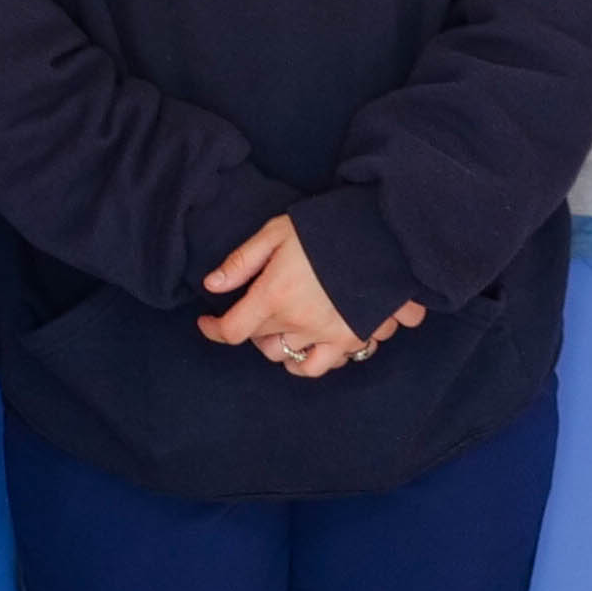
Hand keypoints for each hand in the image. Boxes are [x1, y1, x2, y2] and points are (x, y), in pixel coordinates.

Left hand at [196, 216, 370, 377]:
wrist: (384, 229)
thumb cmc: (327, 226)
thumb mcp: (277, 231)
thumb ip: (242, 261)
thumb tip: (211, 285)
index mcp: (275, 295)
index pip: (232, 330)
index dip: (213, 330)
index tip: (207, 322)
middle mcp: (299, 322)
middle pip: (263, 344)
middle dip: (257, 329)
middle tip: (263, 307)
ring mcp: (328, 334)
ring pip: (292, 361)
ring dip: (285, 348)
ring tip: (289, 328)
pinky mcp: (355, 337)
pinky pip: (328, 364)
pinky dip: (318, 357)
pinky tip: (318, 338)